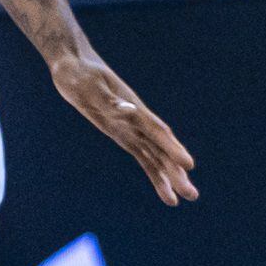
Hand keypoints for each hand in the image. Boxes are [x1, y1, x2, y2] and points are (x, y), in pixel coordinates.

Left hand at [54, 53, 196, 205]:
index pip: (157, 131)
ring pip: (155, 156)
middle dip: (176, 171)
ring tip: (185, 198)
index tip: (188, 165)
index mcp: (133, 110)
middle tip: (192, 195)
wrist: (73, 67)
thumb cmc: (80, 74)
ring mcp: (131, 128)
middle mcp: (137, 121)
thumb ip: (111, 101)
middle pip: (161, 149)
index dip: (172, 148)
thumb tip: (130, 110)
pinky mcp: (122, 133)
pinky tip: (164, 190)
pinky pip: (142, 156)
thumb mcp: (91, 86)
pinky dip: (153, 173)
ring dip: (169, 177)